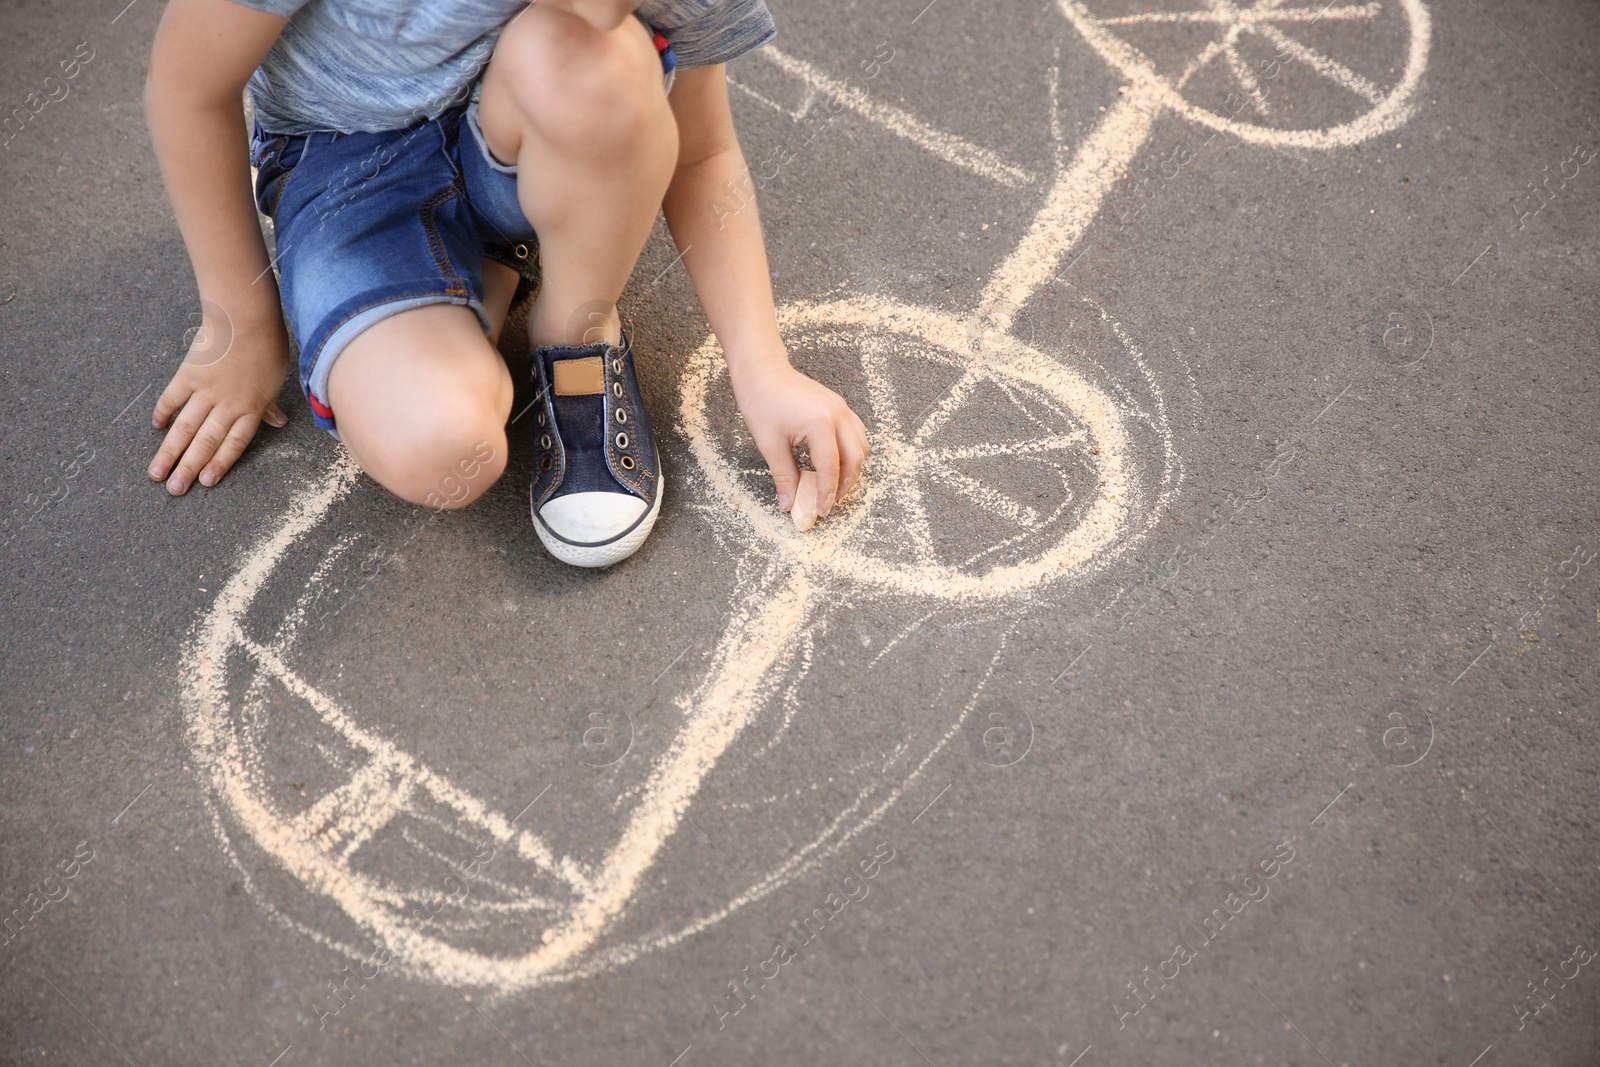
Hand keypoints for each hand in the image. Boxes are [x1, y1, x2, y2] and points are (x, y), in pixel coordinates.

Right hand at [149, 305, 290, 494]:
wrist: (247, 318)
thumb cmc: (268, 347)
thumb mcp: (276, 379)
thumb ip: (270, 404)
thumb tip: (280, 422)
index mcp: (252, 409)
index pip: (234, 444)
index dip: (220, 464)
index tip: (205, 482)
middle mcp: (228, 405)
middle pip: (206, 442)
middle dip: (189, 468)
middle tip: (174, 490)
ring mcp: (206, 391)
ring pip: (186, 428)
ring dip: (170, 452)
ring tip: (156, 472)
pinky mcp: (189, 374)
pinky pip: (173, 398)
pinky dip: (163, 412)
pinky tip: (156, 428)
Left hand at [729, 356, 868, 518]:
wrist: (761, 370)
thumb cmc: (761, 400)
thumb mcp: (770, 444)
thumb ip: (784, 476)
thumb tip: (789, 503)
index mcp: (820, 423)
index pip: (830, 468)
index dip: (827, 493)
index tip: (821, 510)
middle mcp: (838, 415)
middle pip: (854, 459)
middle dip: (845, 484)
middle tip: (830, 501)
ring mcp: (842, 408)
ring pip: (860, 446)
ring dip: (851, 468)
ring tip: (833, 484)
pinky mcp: (839, 406)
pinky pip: (855, 433)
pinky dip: (850, 451)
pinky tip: (833, 462)